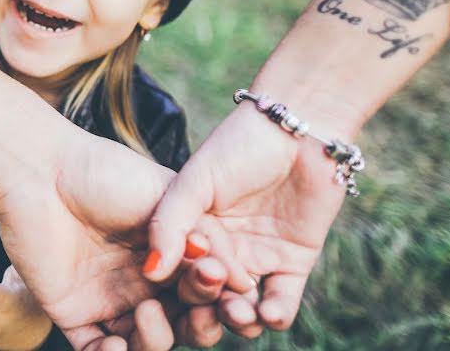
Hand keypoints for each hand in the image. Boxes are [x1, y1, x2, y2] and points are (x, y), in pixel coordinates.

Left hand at [0, 131, 253, 349]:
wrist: (42, 173)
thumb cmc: (105, 173)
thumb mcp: (166, 197)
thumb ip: (203, 236)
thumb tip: (244, 279)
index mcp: (167, 252)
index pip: (204, 289)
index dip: (217, 294)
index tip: (222, 285)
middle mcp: (142, 279)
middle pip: (183, 322)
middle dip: (198, 325)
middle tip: (197, 312)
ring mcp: (108, 298)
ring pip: (146, 342)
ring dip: (157, 339)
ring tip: (147, 311)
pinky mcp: (73, 312)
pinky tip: (116, 345)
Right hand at [145, 104, 347, 333]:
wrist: (298, 129)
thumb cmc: (238, 146)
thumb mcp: (193, 182)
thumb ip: (169, 226)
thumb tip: (151, 273)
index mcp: (191, 231)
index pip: (178, 272)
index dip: (180, 286)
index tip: (188, 283)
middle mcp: (221, 249)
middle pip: (208, 297)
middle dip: (207, 311)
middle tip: (213, 309)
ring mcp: (256, 257)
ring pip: (242, 306)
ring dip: (239, 319)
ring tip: (239, 312)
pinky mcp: (293, 262)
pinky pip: (281, 300)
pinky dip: (275, 315)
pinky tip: (269, 313)